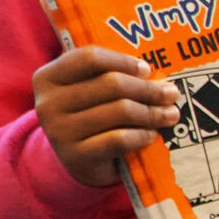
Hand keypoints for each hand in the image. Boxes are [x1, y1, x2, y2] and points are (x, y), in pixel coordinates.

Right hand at [33, 47, 177, 188]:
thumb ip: (110, 76)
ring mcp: (59, 130)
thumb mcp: (90, 92)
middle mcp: (48, 102)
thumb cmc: (90, 116)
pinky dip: (141, 135)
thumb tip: (157, 75)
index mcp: (48, 77)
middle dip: (148, 89)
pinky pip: (120, 139)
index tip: (147, 70)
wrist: (76, 161)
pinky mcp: (76, 156)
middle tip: (171, 94)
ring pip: (120, 111)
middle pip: (112, 84)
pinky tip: (151, 134)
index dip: (123, 61)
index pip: (90, 58)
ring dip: (152, 113)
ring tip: (170, 114)